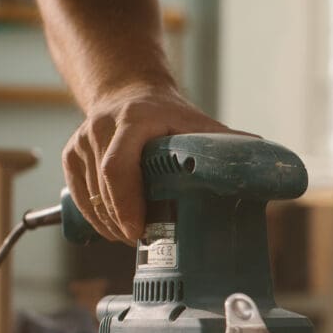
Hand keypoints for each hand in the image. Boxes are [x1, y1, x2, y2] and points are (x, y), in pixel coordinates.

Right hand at [62, 84, 239, 242]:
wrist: (127, 92)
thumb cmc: (167, 114)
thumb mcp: (195, 123)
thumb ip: (223, 143)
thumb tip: (261, 158)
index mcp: (133, 120)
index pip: (118, 166)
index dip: (126, 202)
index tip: (138, 229)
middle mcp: (101, 128)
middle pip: (103, 189)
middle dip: (121, 222)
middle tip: (142, 240)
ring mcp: (81, 142)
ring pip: (89, 197)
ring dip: (109, 224)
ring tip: (133, 235)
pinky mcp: (70, 155)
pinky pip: (78, 197)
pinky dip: (95, 218)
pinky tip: (114, 227)